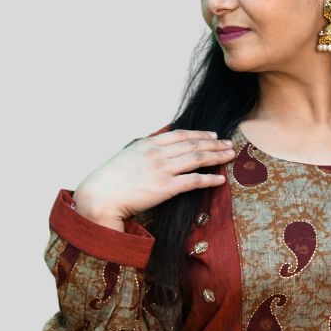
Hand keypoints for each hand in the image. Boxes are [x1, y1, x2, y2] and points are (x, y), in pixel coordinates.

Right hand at [73, 129, 234, 223]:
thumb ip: (144, 147)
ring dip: (217, 156)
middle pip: (193, 145)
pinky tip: (220, 179)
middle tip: (230, 144)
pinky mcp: (165, 188)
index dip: (200, 134)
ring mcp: (162, 170)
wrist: (100, 196)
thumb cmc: (110, 180)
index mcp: (148, 144)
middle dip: (215, 144)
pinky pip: (193, 181)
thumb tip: (158, 140)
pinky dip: (209, 179)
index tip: (213, 135)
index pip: (181, 135)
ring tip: (230, 156)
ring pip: (197, 159)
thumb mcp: (126, 155)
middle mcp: (157, 153)